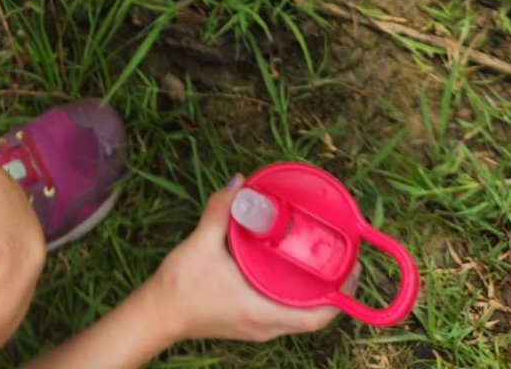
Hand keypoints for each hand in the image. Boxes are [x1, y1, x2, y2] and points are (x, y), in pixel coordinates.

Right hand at [142, 178, 351, 344]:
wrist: (157, 314)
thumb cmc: (181, 285)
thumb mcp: (201, 243)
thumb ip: (220, 211)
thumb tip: (238, 183)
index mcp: (262, 311)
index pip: (317, 316)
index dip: (342, 296)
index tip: (353, 269)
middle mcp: (265, 326)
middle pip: (313, 315)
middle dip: (331, 289)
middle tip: (338, 256)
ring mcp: (257, 328)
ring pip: (298, 315)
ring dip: (312, 292)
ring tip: (315, 258)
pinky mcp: (248, 323)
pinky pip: (283, 313)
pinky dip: (292, 294)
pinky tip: (284, 269)